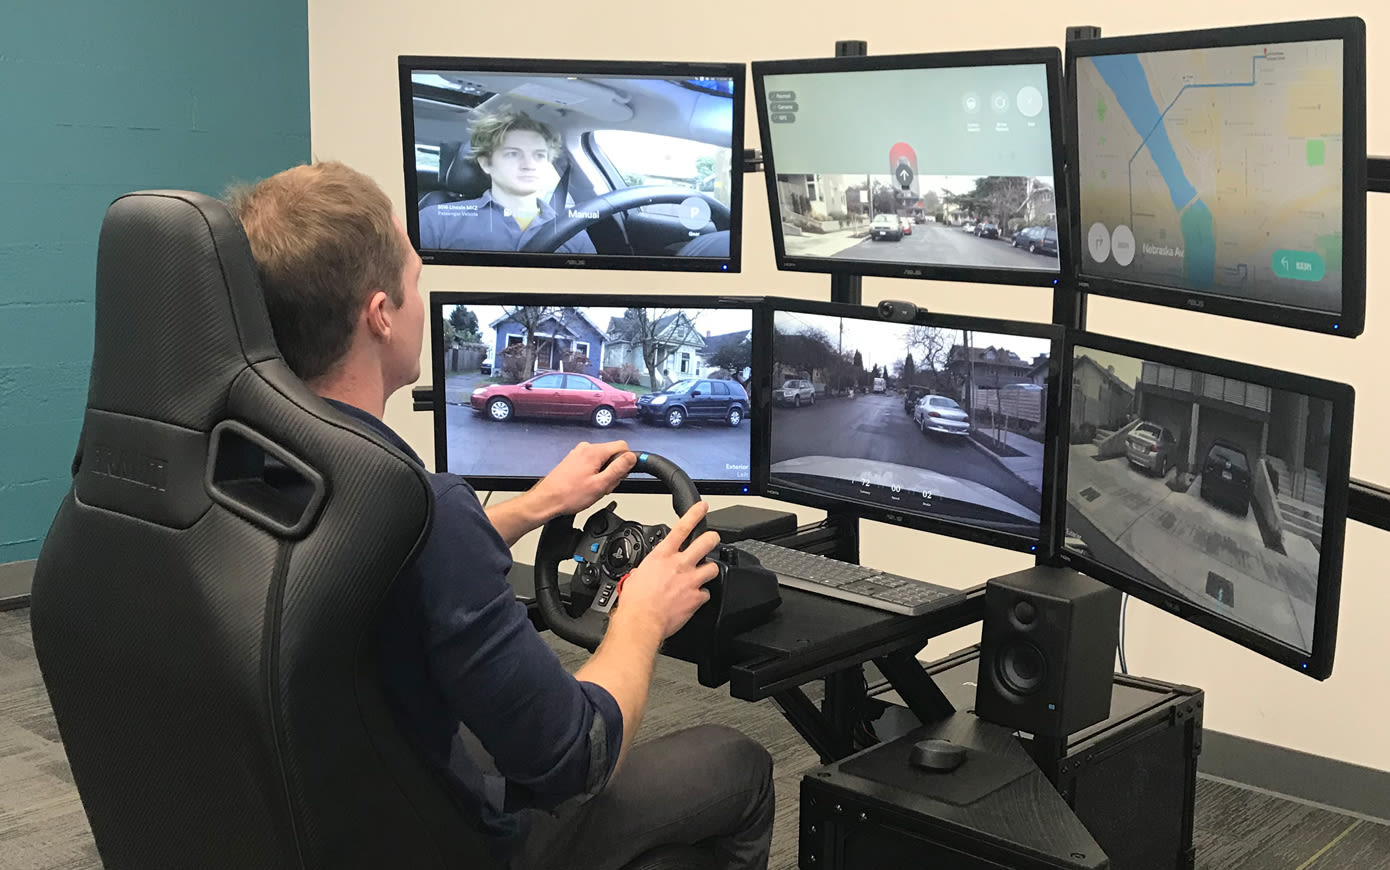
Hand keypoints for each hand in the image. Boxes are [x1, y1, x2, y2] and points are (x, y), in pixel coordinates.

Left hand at [529, 440, 636, 519]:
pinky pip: (592, 464)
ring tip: (593, 488)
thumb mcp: (600, 484)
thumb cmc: (568, 495)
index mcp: (593, 451)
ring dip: (603, 475)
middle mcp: (585, 448)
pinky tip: (586, 487)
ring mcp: (578, 454)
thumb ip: (619, 469)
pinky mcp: (574, 461)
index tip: (620, 475)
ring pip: (602, 461)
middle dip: (613, 471)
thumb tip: (632, 457)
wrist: (547, 500)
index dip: (625, 463)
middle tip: (604, 486)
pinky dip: (593, 475)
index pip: (622, 446)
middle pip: (612, 454)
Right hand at [614, 502, 720, 640]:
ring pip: (712, 567)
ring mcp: (690, 581)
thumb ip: (647, 570)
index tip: (702, 507)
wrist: (641, 622)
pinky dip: (702, 596)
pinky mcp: (696, 598)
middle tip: (712, 539)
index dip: (694, 514)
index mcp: (662, 556)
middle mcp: (679, 565)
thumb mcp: (635, 576)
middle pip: (706, 542)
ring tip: (704, 574)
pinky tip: (695, 598)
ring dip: (709, 570)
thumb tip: (645, 572)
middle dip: (712, 538)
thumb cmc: (634, 602)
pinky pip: (706, 593)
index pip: (682, 528)